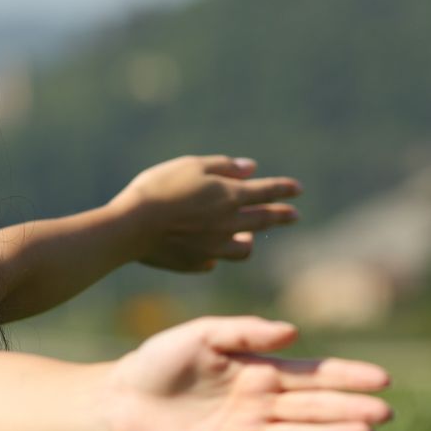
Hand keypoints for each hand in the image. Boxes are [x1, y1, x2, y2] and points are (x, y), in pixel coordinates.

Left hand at [104, 316, 392, 430]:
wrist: (120, 395)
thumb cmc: (161, 359)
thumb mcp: (201, 334)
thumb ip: (243, 332)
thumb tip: (293, 333)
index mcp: (260, 373)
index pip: (313, 375)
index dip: (347, 377)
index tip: (382, 379)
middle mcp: (260, 406)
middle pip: (312, 409)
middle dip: (349, 410)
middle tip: (384, 413)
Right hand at [118, 154, 301, 271]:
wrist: (131, 227)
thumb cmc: (159, 189)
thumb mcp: (191, 166)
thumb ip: (222, 166)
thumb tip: (250, 167)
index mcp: (229, 196)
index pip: (266, 191)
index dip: (284, 189)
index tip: (298, 189)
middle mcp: (228, 224)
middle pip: (263, 220)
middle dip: (281, 216)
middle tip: (293, 216)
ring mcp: (213, 248)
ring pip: (242, 249)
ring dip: (249, 240)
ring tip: (249, 237)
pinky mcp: (194, 263)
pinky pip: (212, 262)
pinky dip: (215, 256)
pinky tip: (210, 254)